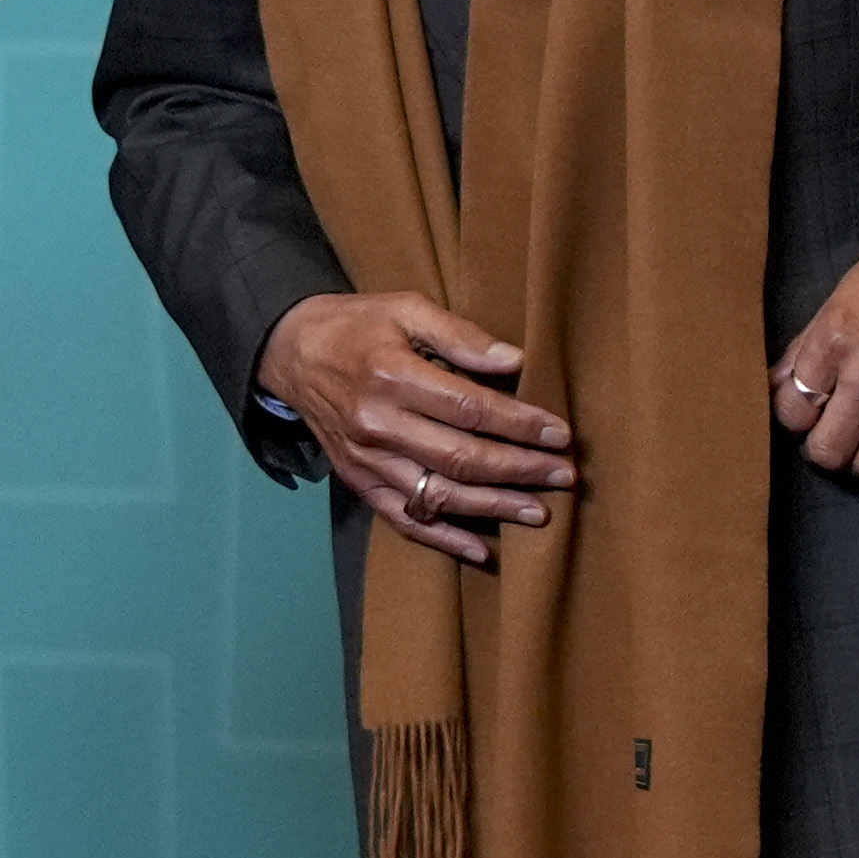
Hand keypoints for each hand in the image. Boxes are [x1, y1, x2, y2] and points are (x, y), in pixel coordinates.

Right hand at [258, 292, 575, 566]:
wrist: (292, 352)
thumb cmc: (360, 325)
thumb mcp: (407, 308)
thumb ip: (460, 335)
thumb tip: (513, 361)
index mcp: (393, 376)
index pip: (471, 408)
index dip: (520, 424)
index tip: (561, 434)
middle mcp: (378, 425)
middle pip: (461, 458)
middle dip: (520, 470)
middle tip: (565, 476)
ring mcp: (366, 460)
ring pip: (438, 495)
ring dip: (493, 508)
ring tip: (539, 512)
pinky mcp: (358, 482)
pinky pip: (404, 520)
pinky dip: (444, 539)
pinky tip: (481, 549)